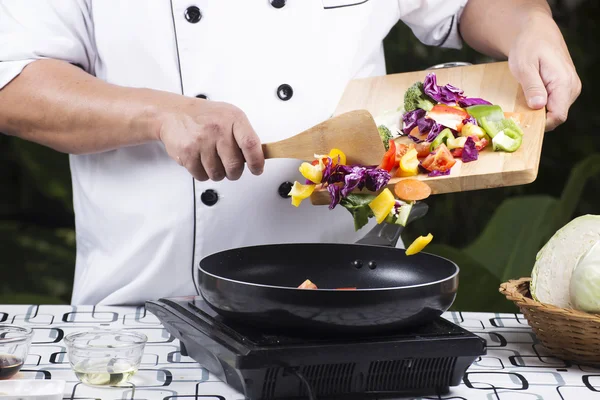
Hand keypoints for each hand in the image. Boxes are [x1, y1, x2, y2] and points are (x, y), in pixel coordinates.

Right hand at [158, 99, 263, 180]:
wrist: (173, 113)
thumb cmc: (205, 117)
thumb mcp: (230, 117)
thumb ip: (245, 135)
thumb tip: (259, 157)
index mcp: (233, 118)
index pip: (251, 145)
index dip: (256, 162)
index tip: (257, 169)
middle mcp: (218, 129)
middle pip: (234, 166)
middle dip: (234, 172)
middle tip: (230, 167)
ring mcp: (202, 141)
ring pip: (218, 174)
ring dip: (217, 173)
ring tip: (212, 159)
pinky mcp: (187, 152)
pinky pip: (202, 176)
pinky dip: (202, 173)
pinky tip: (200, 160)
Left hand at [508, 14, 580, 130]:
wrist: (537, 32)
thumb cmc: (528, 46)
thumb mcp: (524, 66)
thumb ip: (532, 86)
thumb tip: (539, 106)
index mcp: (564, 83)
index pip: (558, 115)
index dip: (541, 124)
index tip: (522, 123)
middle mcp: (572, 88)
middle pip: (556, 116)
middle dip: (537, 119)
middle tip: (517, 115)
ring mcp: (570, 88)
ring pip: (555, 111)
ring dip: (538, 112)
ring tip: (522, 103)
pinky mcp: (565, 88)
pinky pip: (554, 104)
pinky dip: (541, 106)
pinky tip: (529, 99)